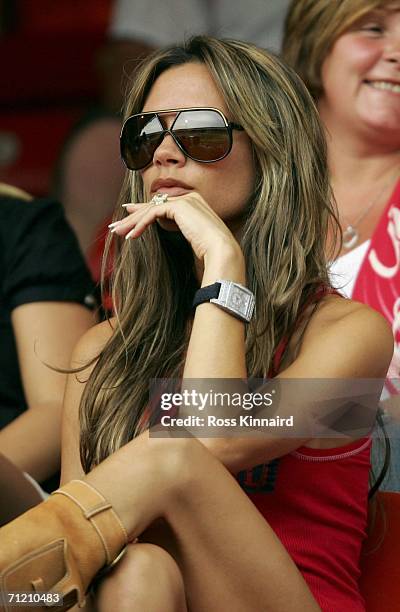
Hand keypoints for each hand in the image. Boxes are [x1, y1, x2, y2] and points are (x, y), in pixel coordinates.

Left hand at [109, 192, 240, 261]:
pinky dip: (141, 224)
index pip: (162, 206)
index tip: (128, 220)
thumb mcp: (189, 239)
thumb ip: (177, 230)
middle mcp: (190, 197)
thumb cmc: (209, 252)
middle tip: (117, 226)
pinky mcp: (179, 206)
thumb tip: (161, 228)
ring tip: (119, 233)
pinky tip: (132, 236)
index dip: (143, 212)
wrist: (221, 251)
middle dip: (133, 217)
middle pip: (154, 206)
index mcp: (194, 202)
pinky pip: (153, 213)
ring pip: (151, 209)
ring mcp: (185, 200)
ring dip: (132, 222)